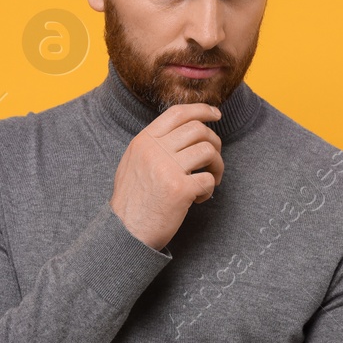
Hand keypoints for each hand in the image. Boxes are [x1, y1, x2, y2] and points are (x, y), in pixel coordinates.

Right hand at [110, 103, 224, 250]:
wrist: (125, 231)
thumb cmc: (132, 200)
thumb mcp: (134, 162)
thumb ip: (155, 145)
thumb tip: (184, 131)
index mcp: (145, 140)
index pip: (178, 113)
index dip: (202, 110)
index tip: (216, 115)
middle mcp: (155, 150)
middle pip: (198, 130)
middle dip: (214, 142)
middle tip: (213, 160)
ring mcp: (168, 168)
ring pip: (208, 151)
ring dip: (217, 166)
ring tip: (209, 180)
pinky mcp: (180, 189)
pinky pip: (209, 179)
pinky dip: (209, 189)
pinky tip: (198, 199)